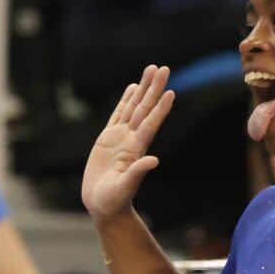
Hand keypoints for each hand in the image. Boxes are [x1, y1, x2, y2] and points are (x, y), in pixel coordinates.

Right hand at [82, 65, 173, 223]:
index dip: (160, 109)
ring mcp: (120, 138)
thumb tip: (154, 160)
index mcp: (136, 149)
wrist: (103, 205)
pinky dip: (125, 100)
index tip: (171, 92)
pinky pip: (118, 114)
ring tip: (152, 70)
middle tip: (164, 68)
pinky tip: (133, 88)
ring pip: (133, 107)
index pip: (150, 124)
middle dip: (154, 88)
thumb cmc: (113, 200)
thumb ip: (138, 173)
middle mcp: (131, 139)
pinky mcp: (108, 139)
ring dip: (143, 89)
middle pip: (144, 109)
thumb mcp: (124, 187)